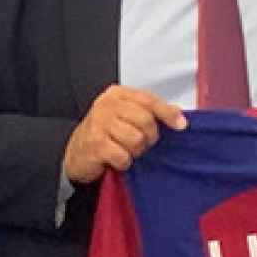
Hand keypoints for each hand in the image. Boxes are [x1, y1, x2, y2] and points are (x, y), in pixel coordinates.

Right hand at [63, 86, 186, 183]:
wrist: (75, 153)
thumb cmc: (104, 133)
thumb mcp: (125, 116)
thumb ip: (149, 111)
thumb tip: (177, 112)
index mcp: (117, 94)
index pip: (149, 100)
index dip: (167, 113)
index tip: (181, 125)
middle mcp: (107, 105)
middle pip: (146, 121)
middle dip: (149, 137)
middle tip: (141, 143)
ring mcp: (99, 124)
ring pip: (136, 139)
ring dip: (136, 151)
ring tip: (126, 150)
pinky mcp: (95, 144)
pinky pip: (123, 156)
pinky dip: (124, 162)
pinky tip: (116, 159)